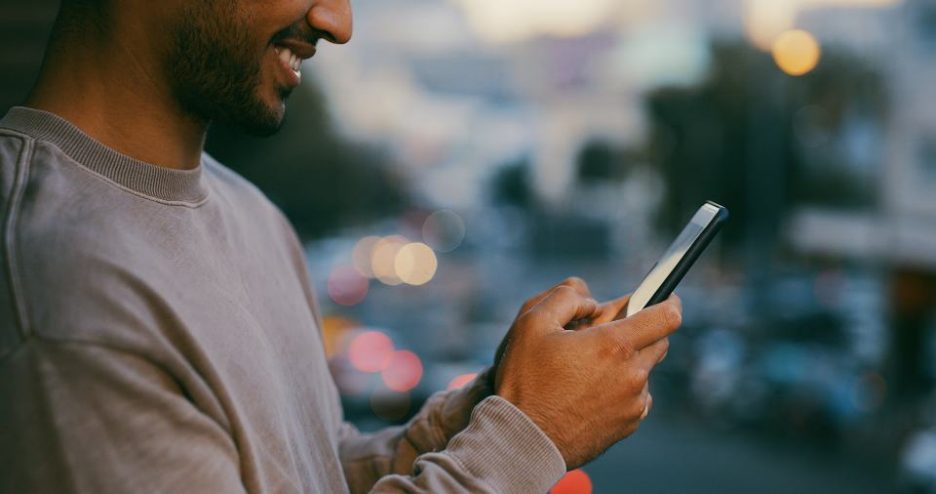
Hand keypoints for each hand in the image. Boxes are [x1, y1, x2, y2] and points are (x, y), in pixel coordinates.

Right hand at [493, 278, 681, 468]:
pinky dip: (621, 389)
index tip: (664, 297)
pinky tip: (590, 392)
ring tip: (588, 369)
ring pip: (644, 371)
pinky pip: (636, 398)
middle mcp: (632, 375)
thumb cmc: (525, 382)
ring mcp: (632, 404)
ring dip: (627, 363)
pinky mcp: (627, 425)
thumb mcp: (532, 324)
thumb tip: (590, 298)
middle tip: (606, 334)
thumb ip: (565, 297)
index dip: (668, 301)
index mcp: (613, 346)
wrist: (523, 440)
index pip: (666, 317)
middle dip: (641, 331)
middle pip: (659, 342)